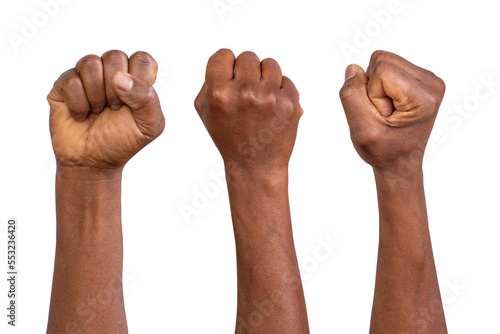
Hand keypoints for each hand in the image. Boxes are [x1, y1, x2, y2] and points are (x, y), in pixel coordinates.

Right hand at [48, 50, 164, 169]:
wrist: (93, 162)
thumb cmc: (123, 141)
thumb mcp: (149, 126)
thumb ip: (148, 99)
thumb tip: (119, 78)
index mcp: (136, 79)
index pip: (142, 58)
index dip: (139, 79)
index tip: (134, 103)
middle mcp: (112, 72)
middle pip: (115, 56)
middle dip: (116, 90)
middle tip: (115, 109)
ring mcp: (87, 76)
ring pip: (90, 62)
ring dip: (96, 95)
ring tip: (98, 111)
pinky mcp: (64, 85)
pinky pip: (70, 80)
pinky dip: (78, 104)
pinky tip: (82, 115)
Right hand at [194, 49, 302, 174]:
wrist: (255, 165)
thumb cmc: (228, 136)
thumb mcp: (205, 111)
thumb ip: (208, 81)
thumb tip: (226, 59)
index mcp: (218, 93)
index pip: (223, 55)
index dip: (226, 65)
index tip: (230, 78)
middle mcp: (244, 92)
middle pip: (248, 57)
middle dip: (246, 71)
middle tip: (246, 91)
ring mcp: (269, 97)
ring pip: (270, 63)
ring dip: (265, 76)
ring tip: (260, 96)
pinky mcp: (289, 103)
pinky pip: (286, 79)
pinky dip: (280, 90)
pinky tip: (272, 108)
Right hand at [339, 50, 444, 176]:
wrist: (400, 163)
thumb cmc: (384, 151)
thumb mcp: (362, 130)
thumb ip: (352, 96)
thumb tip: (353, 68)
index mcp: (424, 96)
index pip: (381, 69)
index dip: (371, 93)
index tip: (382, 116)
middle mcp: (432, 82)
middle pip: (382, 59)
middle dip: (373, 87)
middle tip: (383, 114)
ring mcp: (428, 79)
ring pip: (383, 60)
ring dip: (376, 86)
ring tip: (386, 111)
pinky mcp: (420, 78)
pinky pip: (387, 66)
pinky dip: (381, 85)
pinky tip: (390, 106)